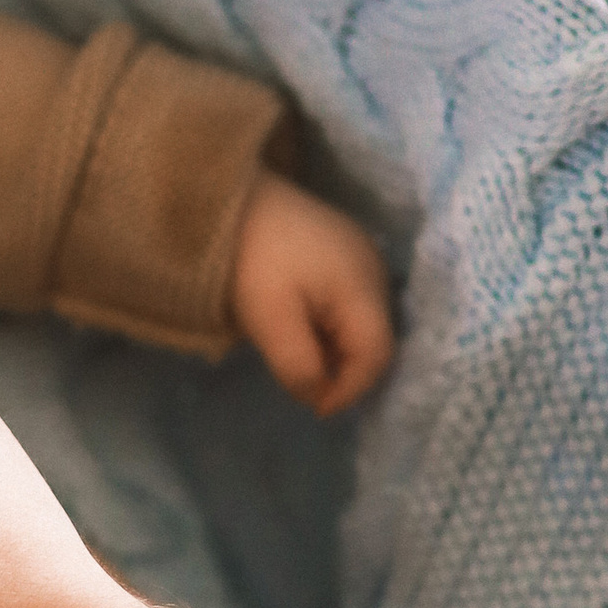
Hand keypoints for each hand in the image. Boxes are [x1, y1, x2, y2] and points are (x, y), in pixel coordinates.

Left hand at [229, 173, 393, 414]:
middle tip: (305, 384)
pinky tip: (299, 325)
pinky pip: (350, 301)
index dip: (351, 390)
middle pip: (375, 339)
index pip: (377, 355)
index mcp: (363, 286)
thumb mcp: (269, 320)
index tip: (316, 408)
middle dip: (344, 371)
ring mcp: (362, 256)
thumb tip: (317, 396)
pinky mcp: (344, 250)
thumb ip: (299, 364)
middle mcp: (375, 270)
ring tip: (297, 354)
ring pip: (363, 322)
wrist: (229, 199)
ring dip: (336, 349)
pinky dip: (330, 326)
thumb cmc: (250, 260)